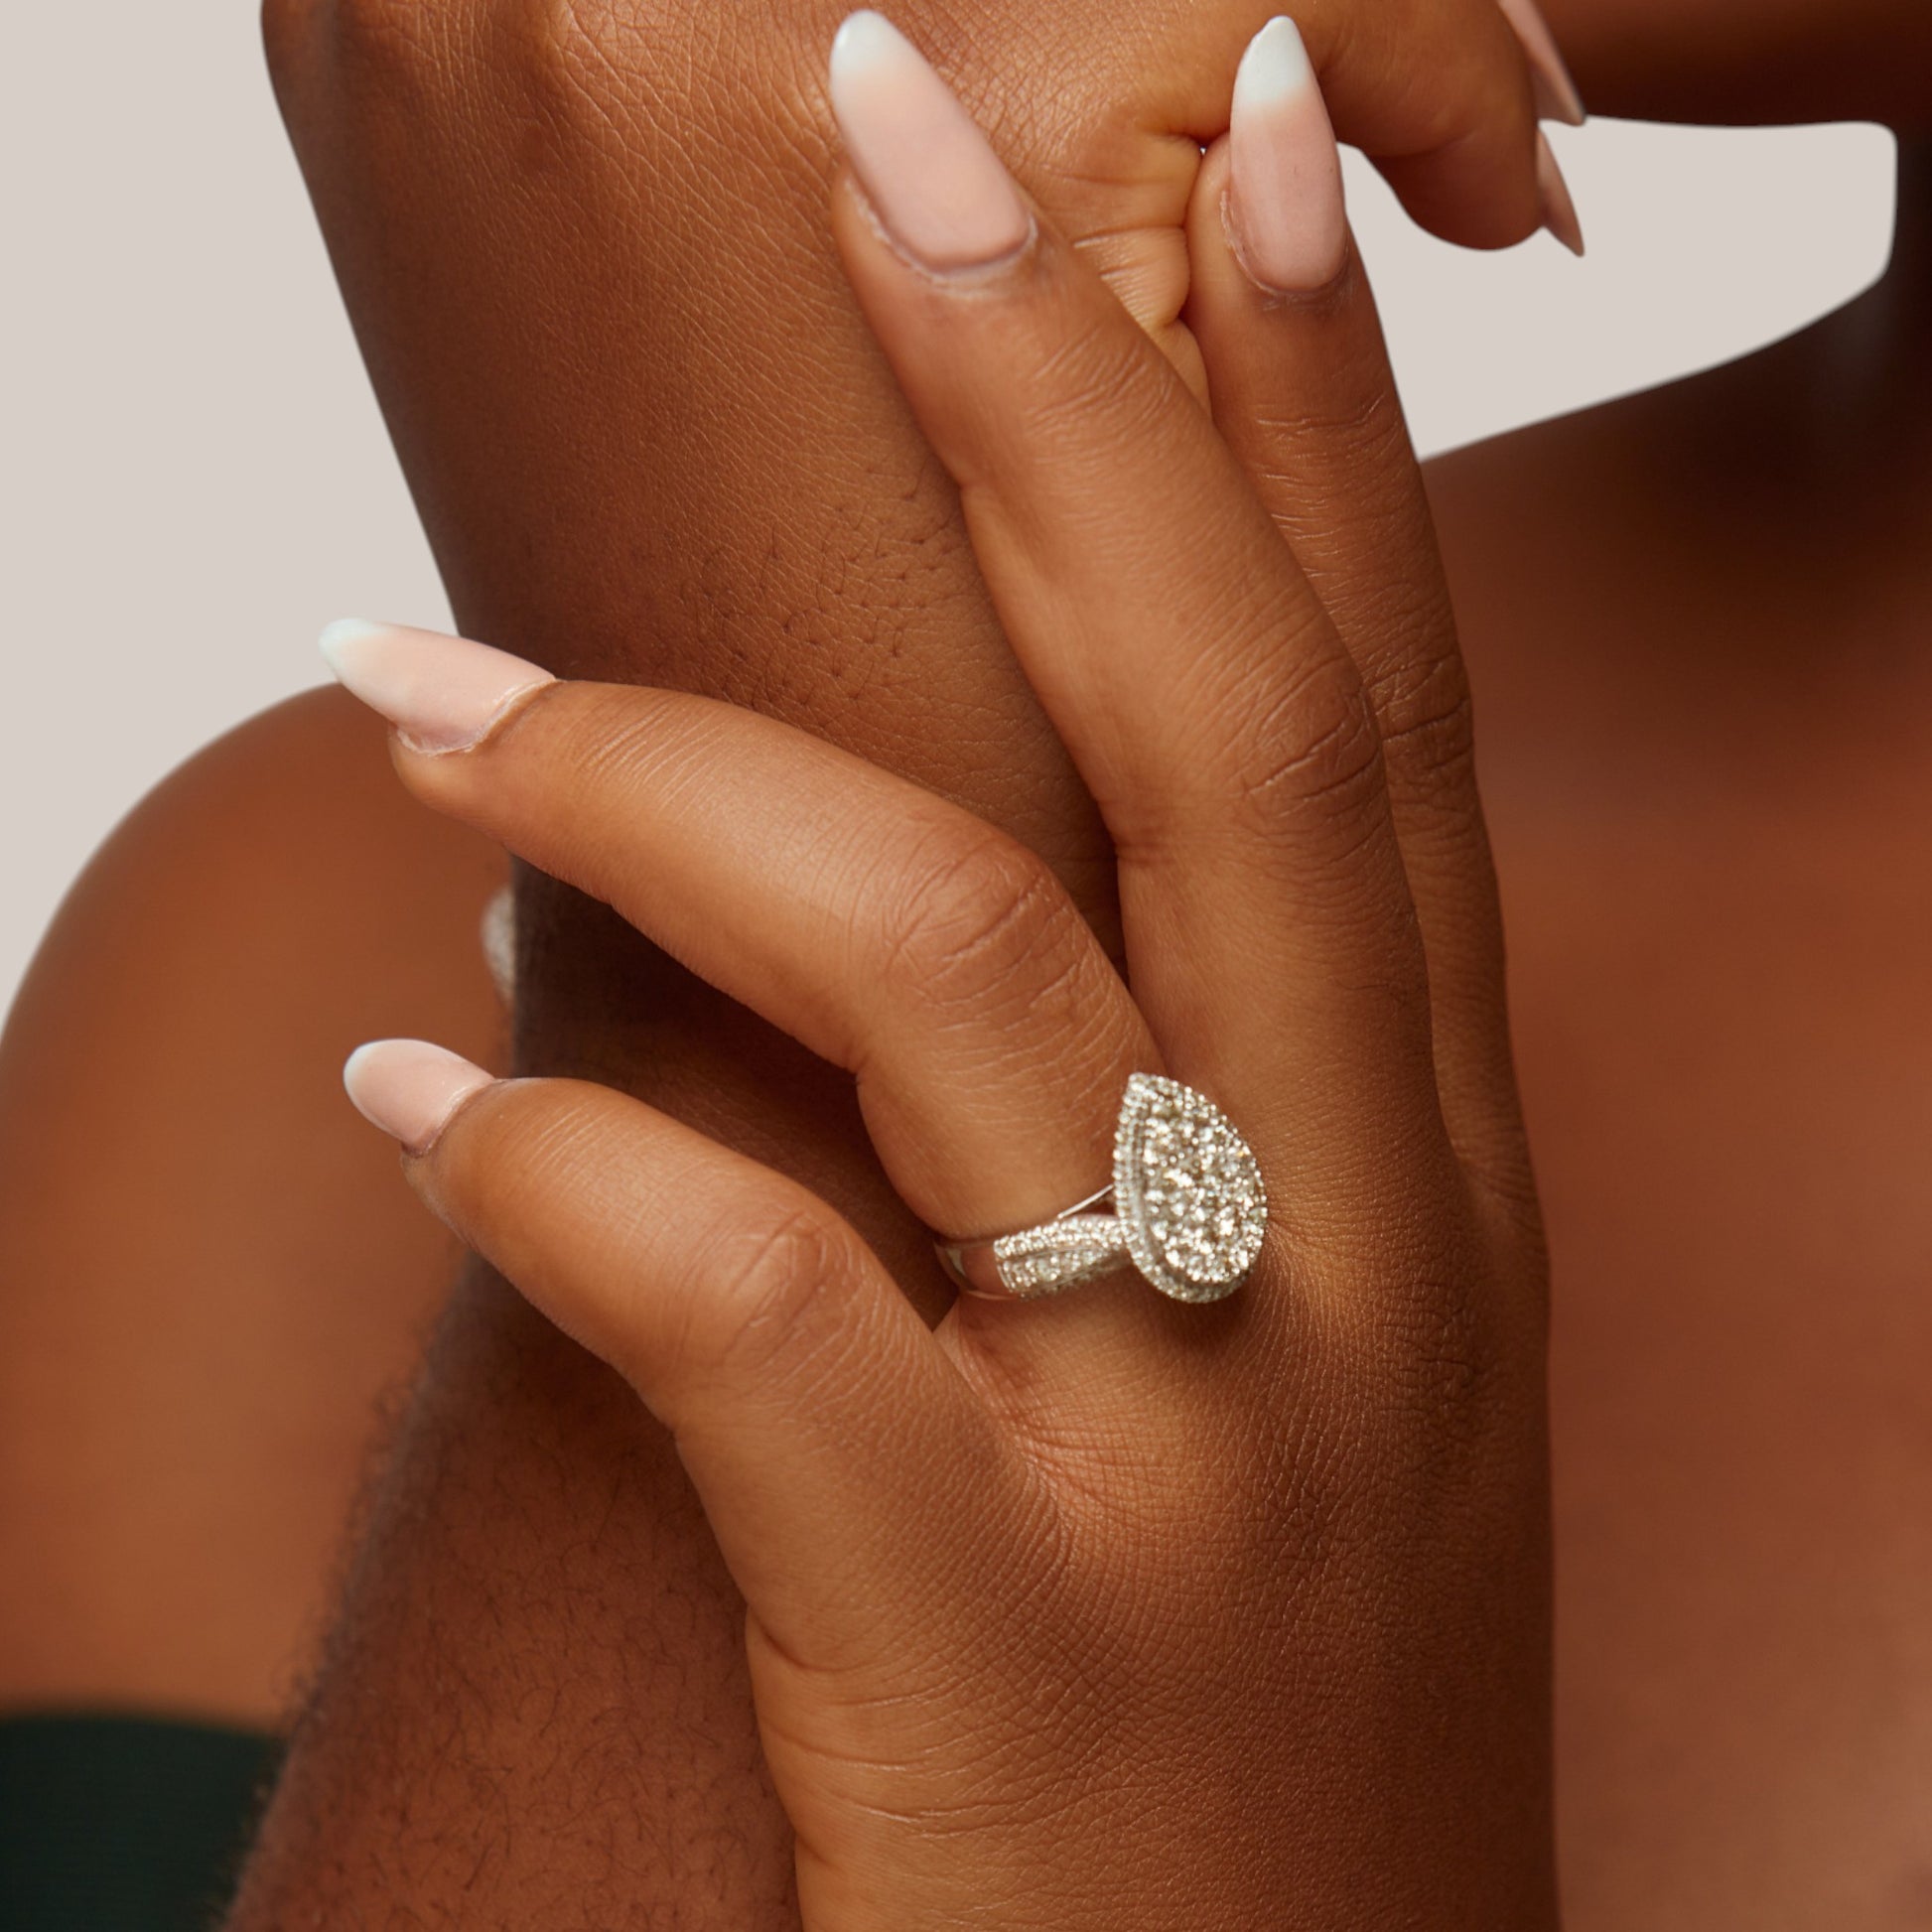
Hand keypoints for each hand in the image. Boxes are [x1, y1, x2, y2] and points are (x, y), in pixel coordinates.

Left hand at [328, 21, 1553, 1927]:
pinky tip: (411, 1095)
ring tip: (416, 682)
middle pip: (1231, 737)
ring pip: (958, 975)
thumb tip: (969, 836)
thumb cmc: (1276, 1666)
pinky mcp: (1018, 1645)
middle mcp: (1364, 1250)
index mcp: (1430, 1158)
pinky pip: (771, 1321)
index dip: (1320, 405)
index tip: (1240, 146)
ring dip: (660, 778)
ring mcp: (1210, 1448)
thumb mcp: (1314, 1341)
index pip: (1381, 701)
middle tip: (887, 137)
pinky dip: (570, 1168)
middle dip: (1066, 407)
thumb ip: (1206, 1083)